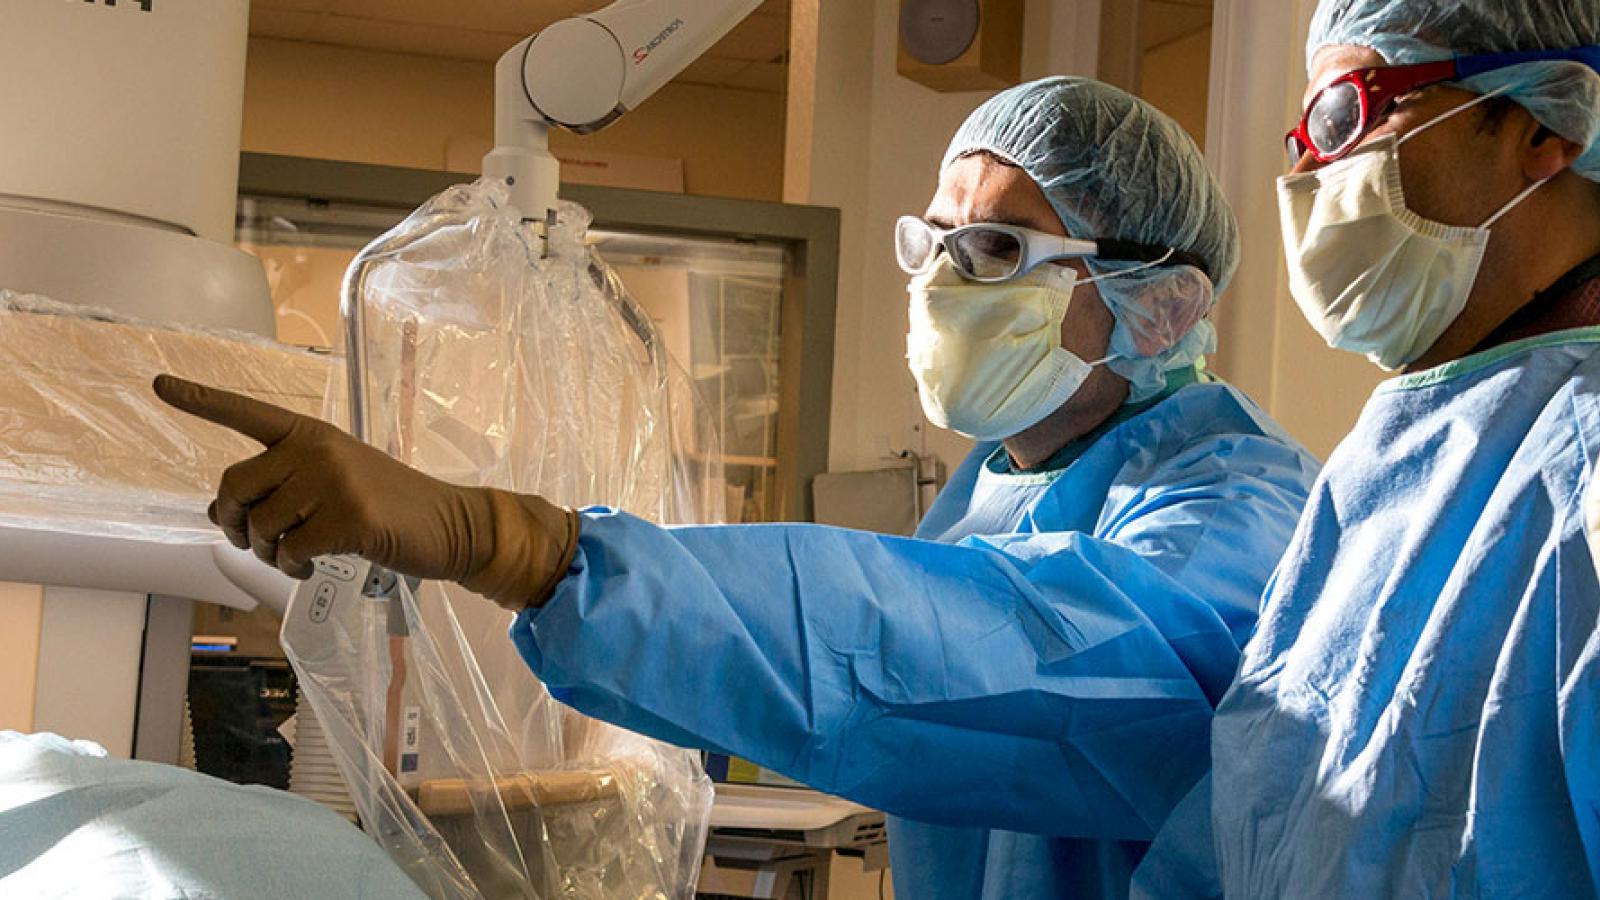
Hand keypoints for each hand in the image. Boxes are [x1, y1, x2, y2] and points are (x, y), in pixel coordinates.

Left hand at [153, 374, 578, 609]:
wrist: (450, 524)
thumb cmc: (388, 506)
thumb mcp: (332, 485)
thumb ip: (279, 489)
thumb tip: (217, 514)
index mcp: (312, 434)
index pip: (247, 413)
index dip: (201, 400)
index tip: (160, 383)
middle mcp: (317, 450)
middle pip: (235, 485)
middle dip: (234, 524)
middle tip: (256, 544)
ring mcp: (334, 482)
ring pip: (261, 525)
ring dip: (266, 554)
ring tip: (292, 559)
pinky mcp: (349, 518)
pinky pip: (290, 550)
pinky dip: (292, 568)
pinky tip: (310, 567)